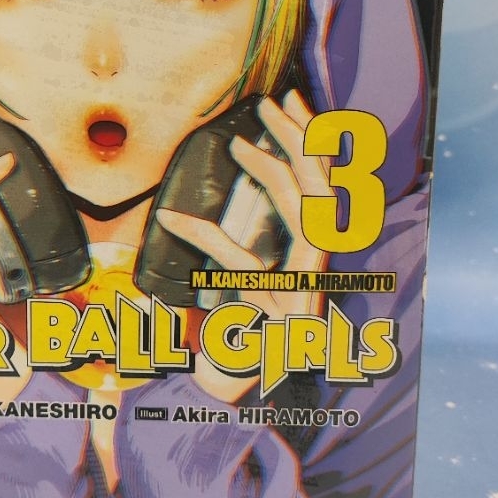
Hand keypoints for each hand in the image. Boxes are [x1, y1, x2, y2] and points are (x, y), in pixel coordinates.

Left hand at [154, 90, 332, 400]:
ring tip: (238, 143)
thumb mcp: (230, 278)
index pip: (323, 186)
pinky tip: (171, 220)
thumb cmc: (228, 336)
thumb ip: (225, 244)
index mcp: (308, 257)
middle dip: (303, 139)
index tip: (289, 101)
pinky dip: (206, 240)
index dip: (312, 140)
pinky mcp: (276, 318)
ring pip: (307, 218)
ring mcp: (303, 295)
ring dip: (274, 174)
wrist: (229, 396)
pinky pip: (243, 266)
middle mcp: (316, 273)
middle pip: (325, 190)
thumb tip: (195, 204)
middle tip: (275, 101)